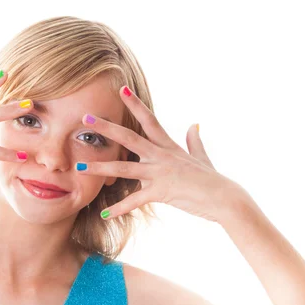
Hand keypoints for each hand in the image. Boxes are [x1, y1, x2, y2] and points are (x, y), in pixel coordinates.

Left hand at [76, 86, 240, 222]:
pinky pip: (135, 200)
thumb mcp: (201, 156)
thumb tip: (194, 124)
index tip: (122, 89)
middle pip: (129, 137)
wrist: (224, 198)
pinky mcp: (161, 191)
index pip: (149, 119)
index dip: (135, 104)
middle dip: (106, 128)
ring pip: (124, 168)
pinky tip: (104, 214)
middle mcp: (161, 155)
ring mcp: (160, 173)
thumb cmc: (212, 179)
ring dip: (100, 168)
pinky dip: (119, 208)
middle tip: (85, 118)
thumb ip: (194, 140)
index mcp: (168, 146)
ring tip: (79, 168)